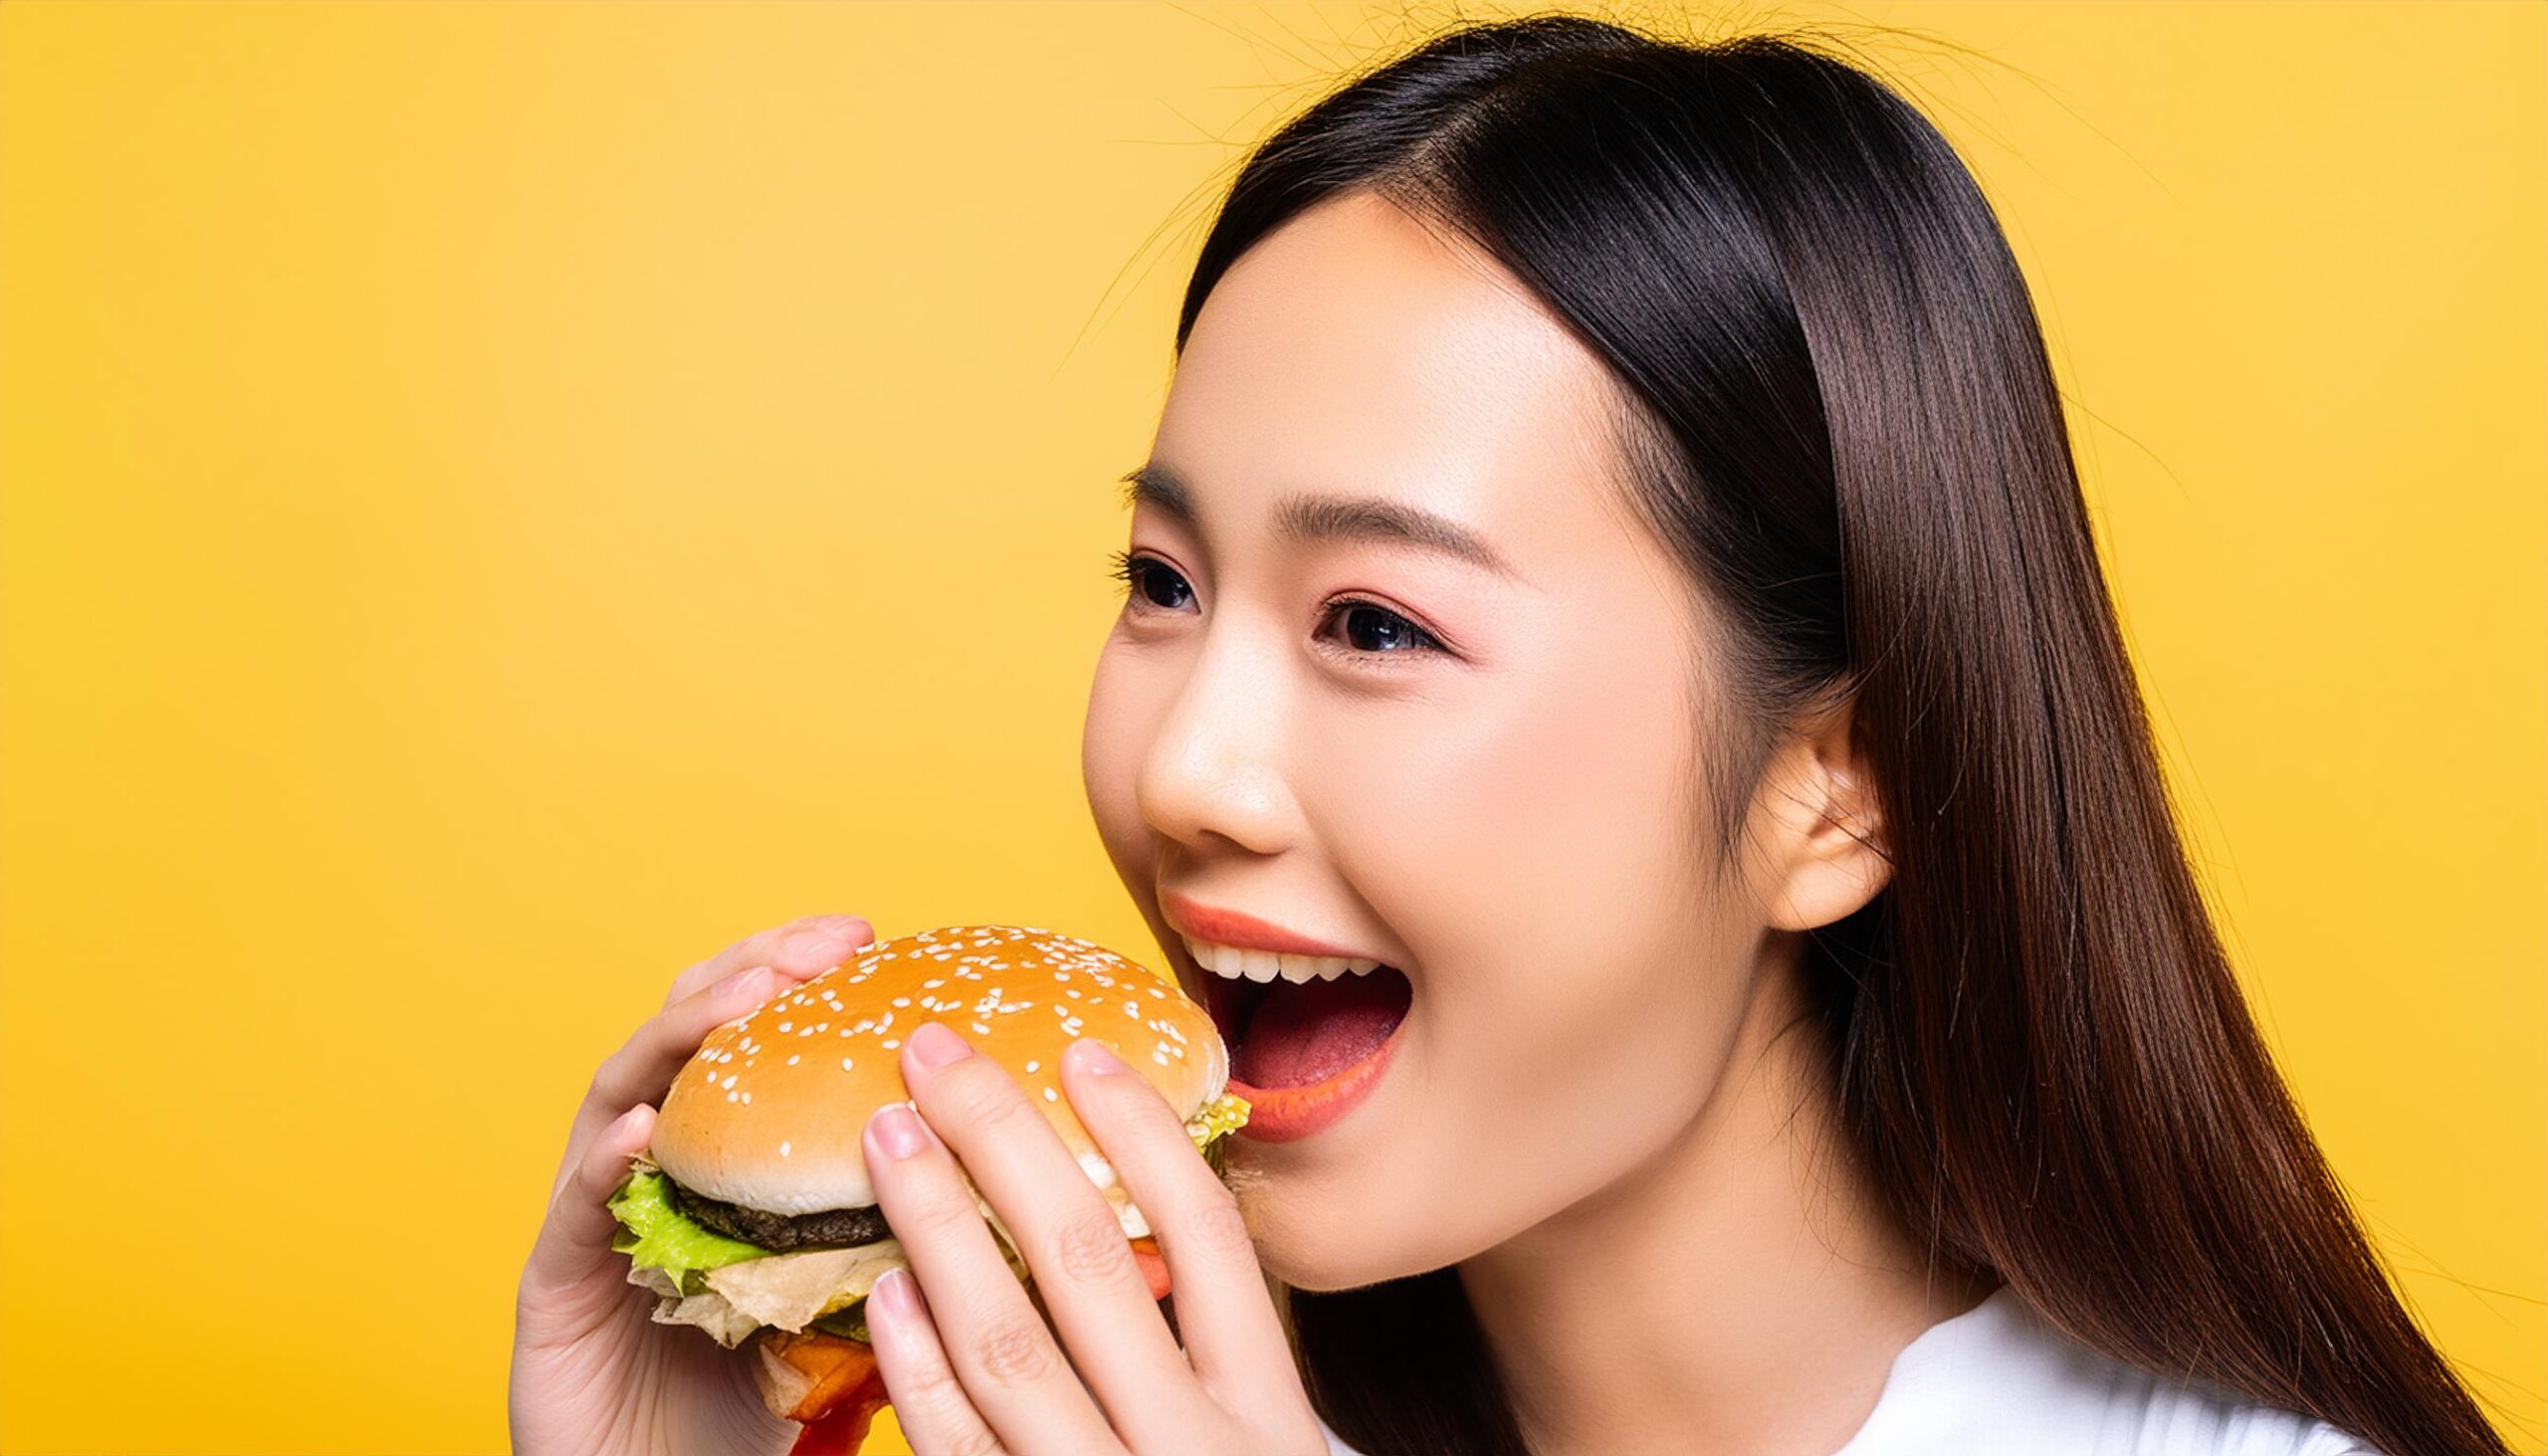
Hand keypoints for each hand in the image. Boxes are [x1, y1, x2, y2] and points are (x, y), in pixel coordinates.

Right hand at [510, 913, 878, 1455]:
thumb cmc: (757, 1408)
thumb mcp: (849, 1306)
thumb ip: (890, 1239)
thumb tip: (1011, 1193)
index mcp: (723, 1164)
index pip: (756, 1042)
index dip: (801, 981)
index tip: (869, 938)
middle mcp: (654, 1171)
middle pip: (689, 1038)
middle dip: (750, 971)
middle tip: (822, 942)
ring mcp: (596, 1220)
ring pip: (623, 1094)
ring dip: (683, 1034)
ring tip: (745, 993)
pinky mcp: (552, 1283)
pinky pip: (577, 1210)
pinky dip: (607, 1163)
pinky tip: (644, 1130)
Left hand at [858, 1018, 1326, 1455]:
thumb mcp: (1257, 1452)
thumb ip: (1209, 1368)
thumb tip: (1114, 1216)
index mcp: (1266, 1413)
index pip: (1208, 1237)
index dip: (1144, 1136)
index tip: (1079, 1052)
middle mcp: (1190, 1449)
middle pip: (1091, 1263)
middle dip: (1003, 1142)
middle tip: (932, 1056)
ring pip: (1009, 1345)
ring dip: (939, 1229)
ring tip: (889, 1140)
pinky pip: (958, 1445)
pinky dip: (916, 1362)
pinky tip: (885, 1291)